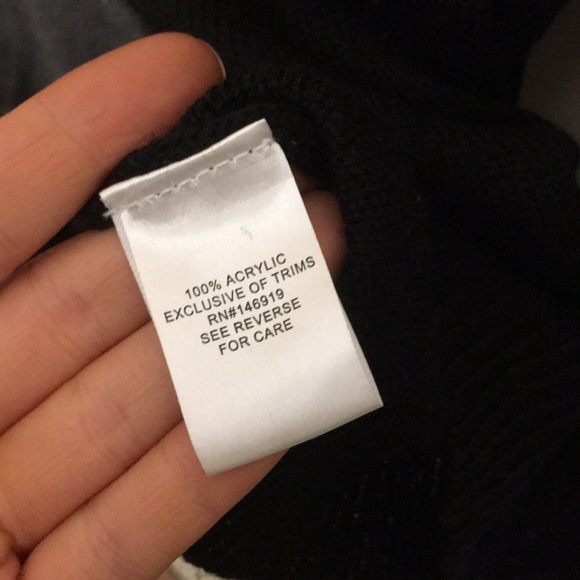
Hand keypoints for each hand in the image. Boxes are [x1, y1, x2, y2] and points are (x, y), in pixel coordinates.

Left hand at [0, 34, 345, 578]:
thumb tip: (5, 186)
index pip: (7, 194)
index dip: (97, 124)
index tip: (186, 71)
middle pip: (95, 301)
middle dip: (197, 241)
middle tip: (292, 196)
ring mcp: (3, 509)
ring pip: (141, 402)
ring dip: (232, 342)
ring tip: (318, 279)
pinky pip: (153, 510)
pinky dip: (221, 454)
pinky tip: (285, 396)